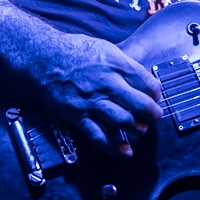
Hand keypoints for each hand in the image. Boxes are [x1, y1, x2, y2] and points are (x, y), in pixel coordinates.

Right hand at [32, 32, 162, 157]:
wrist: (44, 59)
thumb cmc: (74, 51)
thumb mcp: (105, 48)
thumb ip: (124, 64)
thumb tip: (141, 77)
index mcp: (116, 64)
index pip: (148, 83)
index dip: (155, 93)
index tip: (154, 97)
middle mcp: (107, 83)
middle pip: (140, 104)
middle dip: (153, 114)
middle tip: (155, 116)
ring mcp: (93, 101)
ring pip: (124, 121)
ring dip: (138, 129)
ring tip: (142, 129)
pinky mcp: (79, 115)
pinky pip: (100, 136)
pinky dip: (114, 147)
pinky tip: (125, 151)